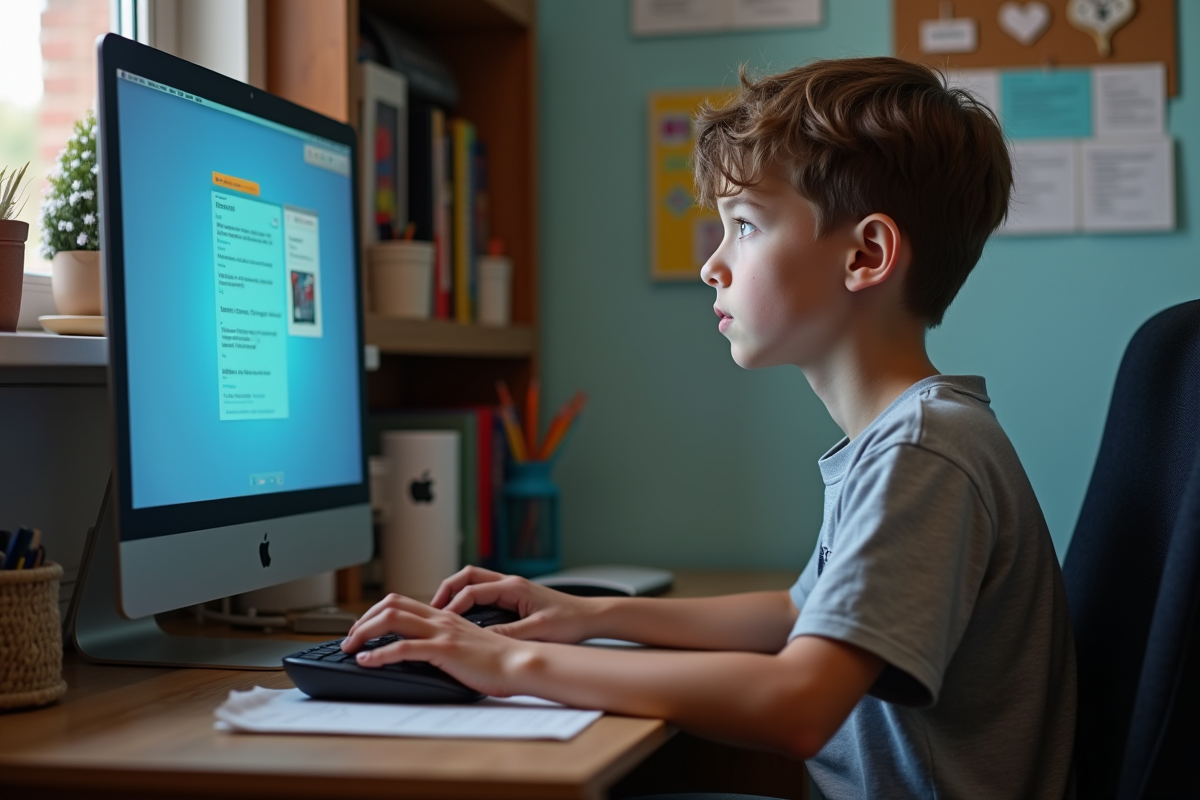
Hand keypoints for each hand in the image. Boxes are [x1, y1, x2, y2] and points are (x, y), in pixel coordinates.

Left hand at [341, 593, 531, 696]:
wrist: (520, 663)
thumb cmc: (499, 660)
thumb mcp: (466, 646)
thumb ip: (446, 643)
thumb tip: (424, 655)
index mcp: (445, 616)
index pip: (401, 602)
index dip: (375, 612)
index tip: (362, 629)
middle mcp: (440, 619)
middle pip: (390, 604)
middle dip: (362, 620)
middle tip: (349, 639)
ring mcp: (441, 632)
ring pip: (391, 619)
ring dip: (363, 633)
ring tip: (350, 648)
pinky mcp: (444, 650)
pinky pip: (403, 648)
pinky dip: (378, 654)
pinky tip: (366, 662)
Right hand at [430, 565, 597, 643]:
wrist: (591, 616)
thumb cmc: (570, 621)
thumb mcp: (539, 630)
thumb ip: (511, 634)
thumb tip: (483, 639)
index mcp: (514, 587)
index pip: (472, 590)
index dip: (453, 606)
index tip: (441, 621)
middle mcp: (510, 582)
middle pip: (467, 577)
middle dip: (446, 591)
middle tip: (431, 610)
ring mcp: (511, 588)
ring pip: (474, 582)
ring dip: (455, 594)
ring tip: (440, 613)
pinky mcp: (514, 596)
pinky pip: (483, 592)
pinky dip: (468, 600)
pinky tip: (463, 618)